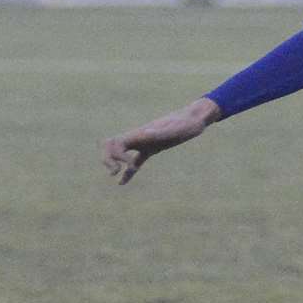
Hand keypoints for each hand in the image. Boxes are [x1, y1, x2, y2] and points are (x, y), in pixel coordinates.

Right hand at [101, 98, 221, 184]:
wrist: (194, 119)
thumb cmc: (186, 124)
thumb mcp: (175, 129)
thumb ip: (161, 131)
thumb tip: (146, 132)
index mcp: (140, 133)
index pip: (116, 143)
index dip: (117, 156)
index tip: (132, 164)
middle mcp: (138, 137)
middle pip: (111, 146)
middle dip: (108, 159)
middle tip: (116, 172)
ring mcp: (144, 143)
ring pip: (119, 152)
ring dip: (113, 162)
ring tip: (117, 177)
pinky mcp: (151, 148)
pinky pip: (135, 160)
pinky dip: (128, 172)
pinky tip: (122, 183)